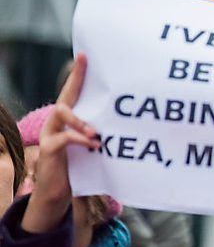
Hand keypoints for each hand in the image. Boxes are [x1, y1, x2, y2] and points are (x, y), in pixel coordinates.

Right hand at [22, 54, 100, 233]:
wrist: (59, 191)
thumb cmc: (81, 166)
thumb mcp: (95, 146)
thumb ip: (105, 133)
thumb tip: (131, 123)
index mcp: (70, 118)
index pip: (73, 92)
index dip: (78, 74)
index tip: (85, 56)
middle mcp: (57, 121)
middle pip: (65, 96)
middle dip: (75, 79)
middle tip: (85, 65)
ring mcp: (51, 133)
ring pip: (62, 112)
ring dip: (82, 120)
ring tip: (96, 133)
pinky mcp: (49, 148)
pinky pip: (63, 138)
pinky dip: (80, 139)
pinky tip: (95, 145)